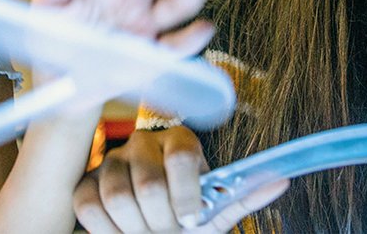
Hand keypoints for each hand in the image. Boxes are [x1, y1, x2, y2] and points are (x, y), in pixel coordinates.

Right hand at [73, 126, 287, 232]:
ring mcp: (111, 160)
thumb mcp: (215, 212)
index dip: (186, 195)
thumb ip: (243, 197)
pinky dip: (106, 230)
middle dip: (160, 221)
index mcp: (180, 142)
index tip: (191, 219)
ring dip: (135, 228)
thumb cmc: (187, 220)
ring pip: (117, 196)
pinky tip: (121, 232)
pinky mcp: (85, 181)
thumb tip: (282, 181)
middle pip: (148, 184)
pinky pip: (88, 205)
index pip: (181, 157)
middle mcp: (143, 142)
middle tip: (166, 231)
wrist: (156, 232)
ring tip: (145, 233)